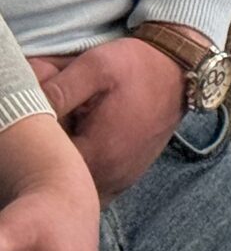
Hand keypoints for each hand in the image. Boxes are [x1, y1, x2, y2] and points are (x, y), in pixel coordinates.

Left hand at [33, 38, 184, 202]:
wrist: (183, 68)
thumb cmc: (139, 66)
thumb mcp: (95, 67)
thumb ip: (58, 90)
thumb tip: (26, 109)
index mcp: (97, 153)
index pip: (46, 163)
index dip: (41, 143)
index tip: (51, 120)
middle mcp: (111, 175)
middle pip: (62, 178)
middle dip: (55, 156)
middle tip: (63, 124)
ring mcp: (122, 179)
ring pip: (79, 185)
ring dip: (72, 166)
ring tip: (79, 134)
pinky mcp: (129, 176)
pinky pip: (96, 184)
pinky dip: (87, 170)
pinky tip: (90, 144)